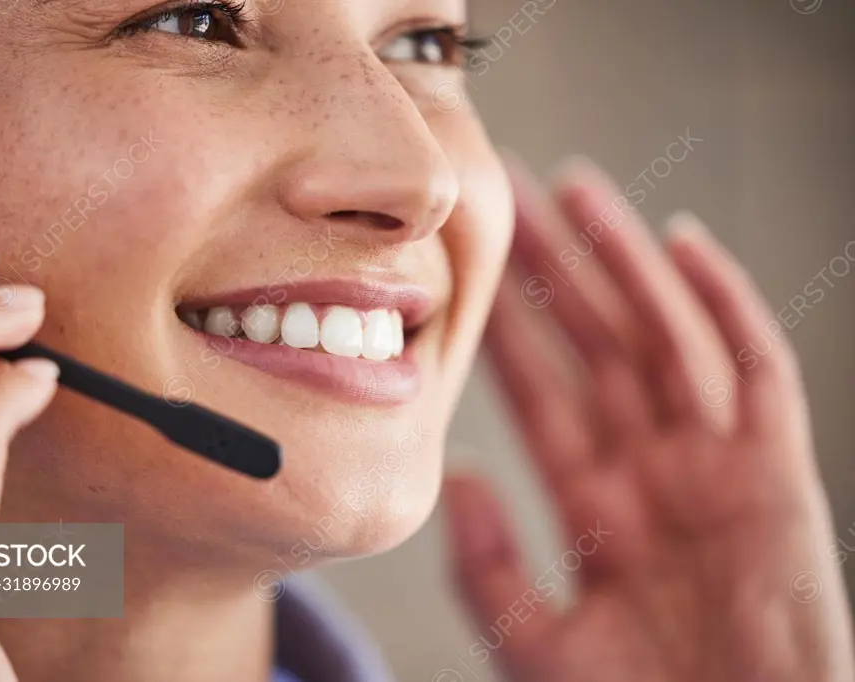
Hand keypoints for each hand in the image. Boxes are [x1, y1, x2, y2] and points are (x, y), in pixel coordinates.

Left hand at [441, 158, 853, 681]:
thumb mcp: (538, 643)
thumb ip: (489, 565)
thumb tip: (460, 475)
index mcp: (593, 498)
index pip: (537, 386)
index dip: (504, 320)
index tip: (467, 263)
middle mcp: (649, 462)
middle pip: (593, 340)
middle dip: (552, 266)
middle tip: (511, 191)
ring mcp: (713, 459)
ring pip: (660, 333)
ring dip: (620, 260)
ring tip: (576, 189)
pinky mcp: (775, 470)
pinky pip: (753, 368)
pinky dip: (723, 304)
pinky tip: (682, 244)